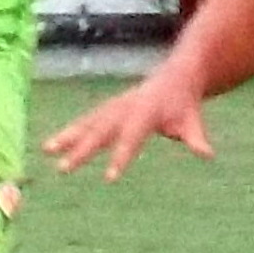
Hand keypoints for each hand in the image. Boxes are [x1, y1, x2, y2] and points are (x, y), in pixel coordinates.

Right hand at [44, 67, 212, 181]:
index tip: (109, 178)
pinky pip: (86, 120)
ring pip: (87, 122)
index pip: (132, 137)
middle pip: (101, 130)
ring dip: (67, 136)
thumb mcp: (193, 120)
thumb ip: (196, 137)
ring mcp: (114, 106)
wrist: (177, 74)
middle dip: (82, 149)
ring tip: (46, 150)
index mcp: (146, 111)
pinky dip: (70, 131)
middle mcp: (125, 107)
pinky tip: (51, 145)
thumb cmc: (185, 103)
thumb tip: (207, 154)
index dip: (121, 156)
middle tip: (63, 169)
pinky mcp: (108, 108)